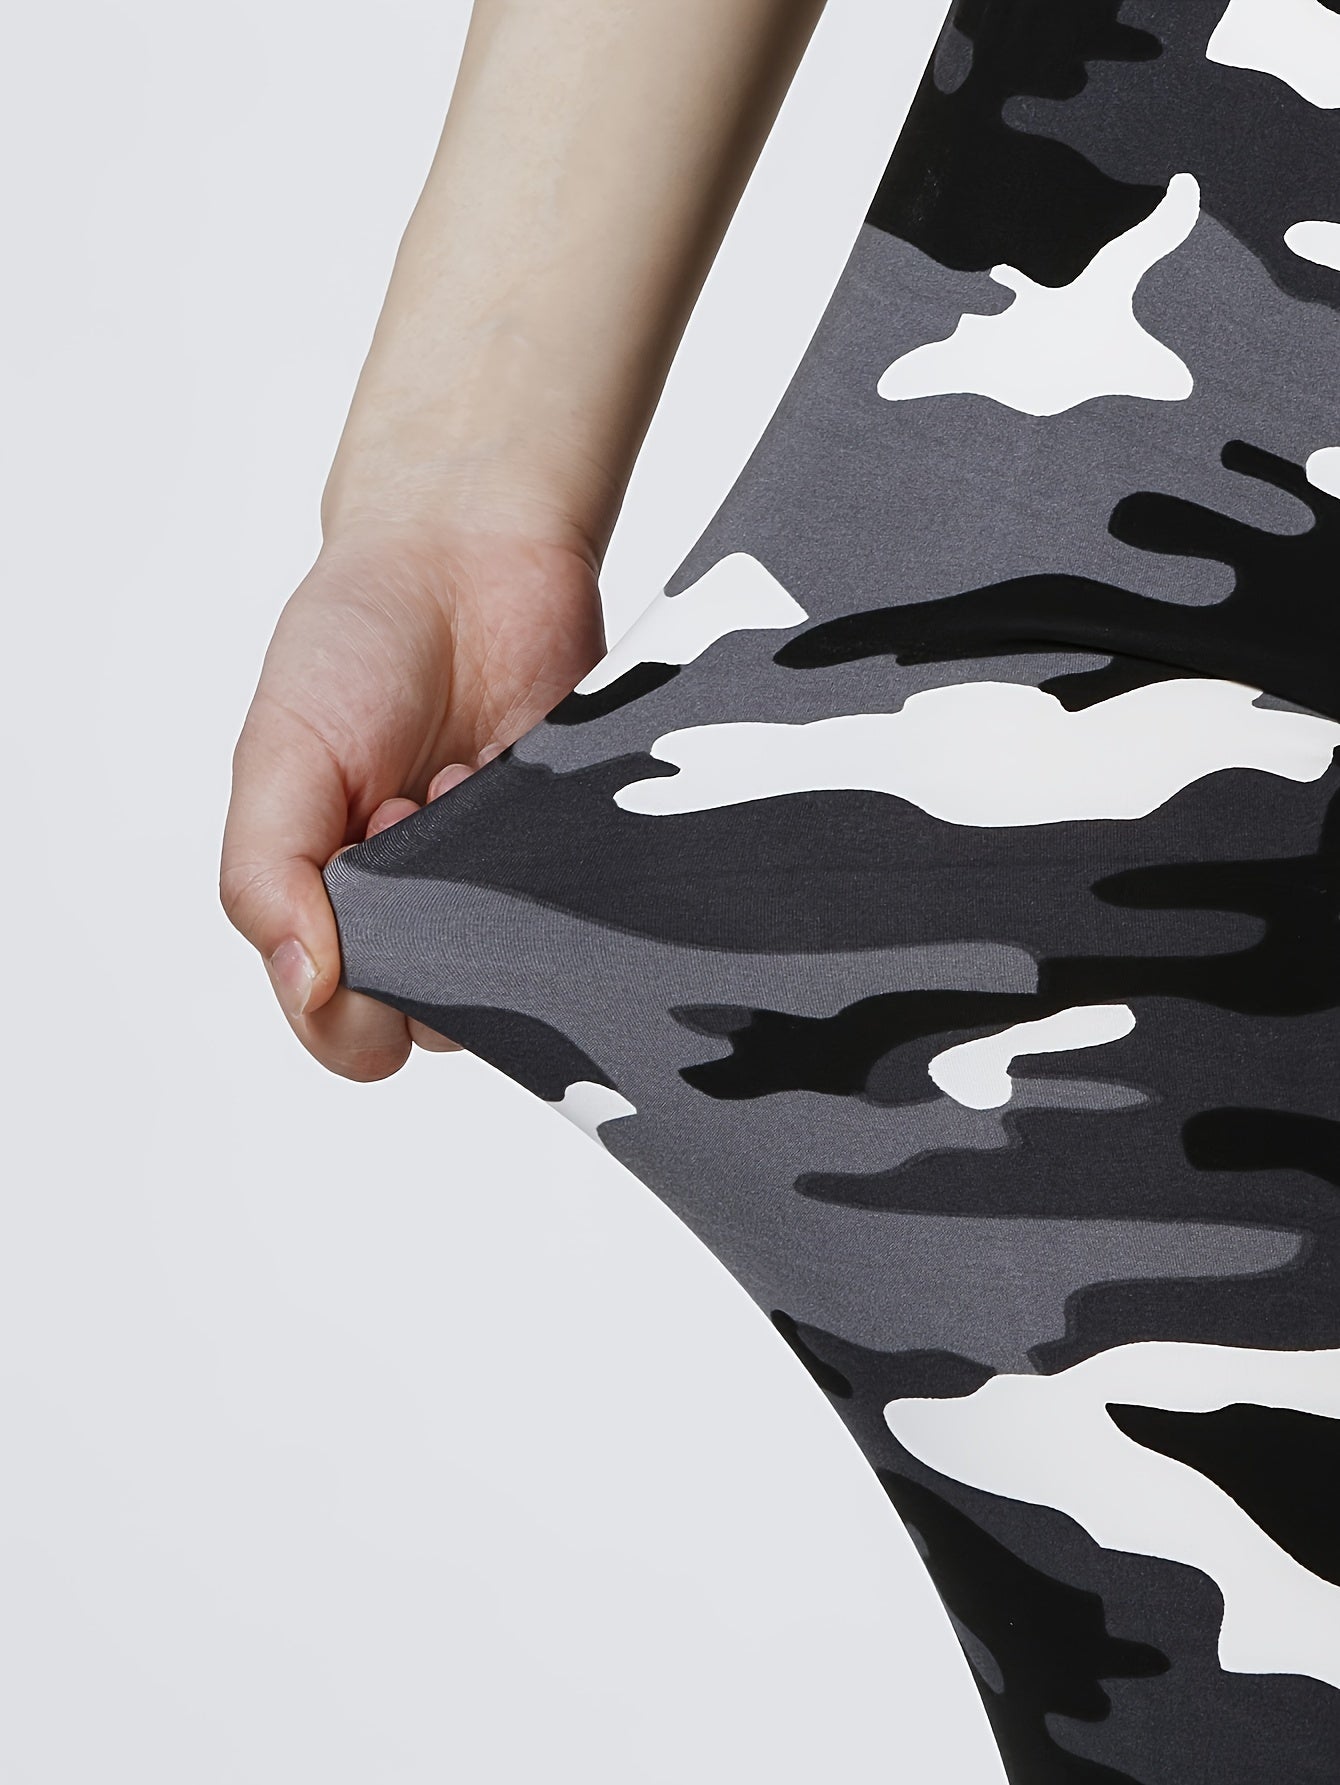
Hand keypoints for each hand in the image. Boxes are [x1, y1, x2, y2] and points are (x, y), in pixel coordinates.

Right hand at [220, 523, 605, 1079]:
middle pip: (445, 1018)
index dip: (357, 991)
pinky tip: (512, 767)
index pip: (351, 1033)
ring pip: (522, 974)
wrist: (463, 547)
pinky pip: (587, 905)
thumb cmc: (354, 648)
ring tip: (457, 776)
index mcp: (335, 911)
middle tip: (405, 811)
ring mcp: (510, 888)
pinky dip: (550, 848)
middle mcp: (427, 915)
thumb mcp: (275, 760)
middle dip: (430, 925)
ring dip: (492, 889)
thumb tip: (305, 988)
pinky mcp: (581, 849)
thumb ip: (265, 882)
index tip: (353, 876)